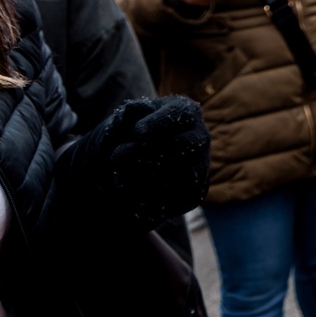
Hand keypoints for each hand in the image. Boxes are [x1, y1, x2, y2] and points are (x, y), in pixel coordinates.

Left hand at [62, 98, 210, 229]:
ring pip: (186, 176)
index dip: (160, 123)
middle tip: (116, 157)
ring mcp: (199, 165)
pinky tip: (136, 208)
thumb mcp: (124, 121)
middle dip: (150, 153)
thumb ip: (127, 115)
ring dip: (151, 180)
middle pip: (185, 146)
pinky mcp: (194, 192)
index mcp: (185, 112)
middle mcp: (199, 138)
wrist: (125, 165)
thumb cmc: (127, 134)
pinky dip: (159, 206)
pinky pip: (183, 200)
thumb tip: (132, 108)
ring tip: (117, 181)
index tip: (137, 132)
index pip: (180, 115)